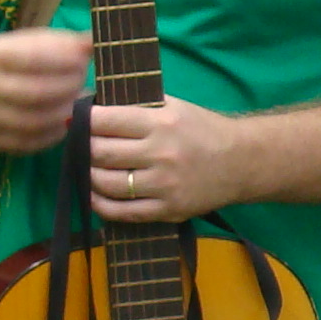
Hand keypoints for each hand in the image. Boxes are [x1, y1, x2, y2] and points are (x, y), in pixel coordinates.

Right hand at [0, 29, 88, 153]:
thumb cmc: (16, 59)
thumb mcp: (34, 42)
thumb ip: (66, 42)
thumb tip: (96, 41)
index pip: (33, 57)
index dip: (65, 60)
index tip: (84, 59)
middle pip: (36, 92)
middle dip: (68, 88)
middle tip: (83, 82)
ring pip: (33, 122)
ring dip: (64, 113)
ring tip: (77, 102)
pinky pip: (28, 142)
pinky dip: (54, 134)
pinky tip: (65, 122)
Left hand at [89, 96, 248, 222]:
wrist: (241, 162)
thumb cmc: (202, 129)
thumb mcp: (174, 107)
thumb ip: (137, 107)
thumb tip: (91, 108)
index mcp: (162, 123)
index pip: (106, 121)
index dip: (85, 119)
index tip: (79, 120)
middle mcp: (161, 154)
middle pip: (100, 153)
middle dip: (84, 147)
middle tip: (82, 144)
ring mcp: (164, 185)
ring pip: (106, 183)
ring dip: (89, 175)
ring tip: (90, 168)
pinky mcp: (167, 210)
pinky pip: (122, 212)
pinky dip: (101, 204)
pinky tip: (96, 195)